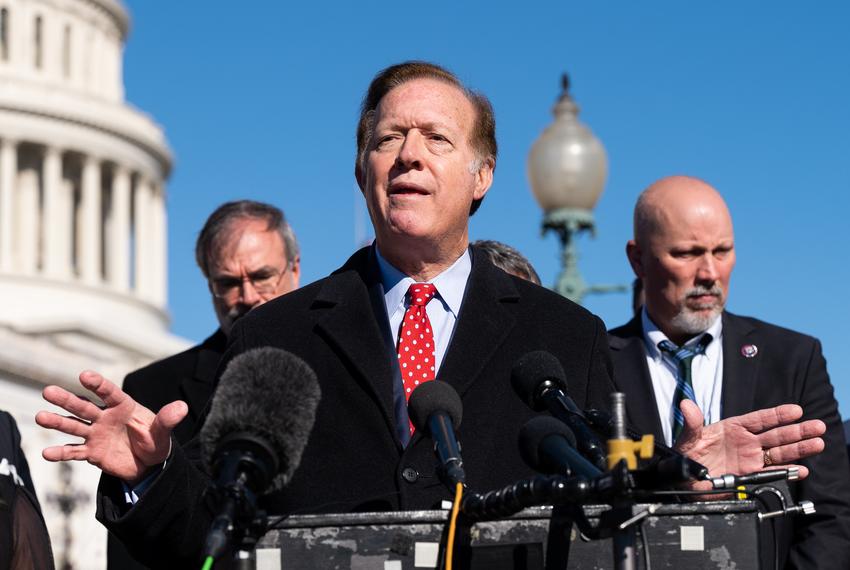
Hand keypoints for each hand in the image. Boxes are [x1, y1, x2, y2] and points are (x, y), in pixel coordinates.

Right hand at [36, 370, 187, 483]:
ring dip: (57, 421)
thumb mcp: (163, 432)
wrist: (148, 464)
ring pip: (73, 426)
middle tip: (48, 391)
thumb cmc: (156, 441)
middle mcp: (106, 417)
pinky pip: (74, 451)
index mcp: (124, 407)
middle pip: (83, 406)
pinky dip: (61, 453)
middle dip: (66, 399)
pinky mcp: (91, 452)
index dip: (98, 384)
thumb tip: (183, 407)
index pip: (109, 393)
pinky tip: (45, 453)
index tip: (84, 375)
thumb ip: (168, 419)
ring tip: (39, 417)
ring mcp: (96, 434)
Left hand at [675, 400, 824, 488]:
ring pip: (780, 452)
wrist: (684, 479)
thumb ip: (692, 423)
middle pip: (776, 435)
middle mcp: (746, 442)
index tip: (795, 410)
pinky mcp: (751, 475)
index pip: (759, 419)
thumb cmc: (687, 455)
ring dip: (799, 449)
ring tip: (817, 444)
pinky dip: (787, 472)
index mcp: (733, 428)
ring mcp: (751, 459)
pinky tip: (801, 470)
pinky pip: (772, 472)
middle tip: (817, 427)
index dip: (777, 415)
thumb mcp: (688, 438)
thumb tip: (686, 405)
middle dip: (797, 431)